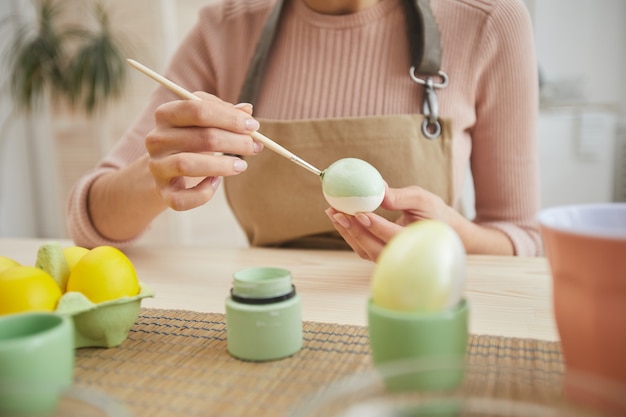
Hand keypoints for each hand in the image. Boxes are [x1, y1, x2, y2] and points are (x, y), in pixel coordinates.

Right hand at [145, 93, 262, 210]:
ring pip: (187, 165)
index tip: (253, 126)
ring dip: (222, 166)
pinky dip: (203, 193)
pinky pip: (182, 198)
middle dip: (234, 142)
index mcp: (166, 114)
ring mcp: (157, 166)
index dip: (229, 117)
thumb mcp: (206, 123)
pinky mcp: (163, 192)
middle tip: (254, 147)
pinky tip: (216, 182)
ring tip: (241, 165)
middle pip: (201, 137)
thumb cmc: (193, 141)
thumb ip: (225, 112)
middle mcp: (156, 139)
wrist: (167, 170)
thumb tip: (247, 109)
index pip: (197, 109)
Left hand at [326, 185, 456, 260]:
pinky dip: (349, 234)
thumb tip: (379, 190)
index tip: (360, 213)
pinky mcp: (380, 255)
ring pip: (364, 250)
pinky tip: (339, 218)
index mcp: (417, 242)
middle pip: (373, 248)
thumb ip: (402, 197)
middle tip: (337, 212)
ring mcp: (389, 258)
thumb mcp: (423, 200)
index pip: (392, 236)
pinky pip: (361, 248)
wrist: (443, 232)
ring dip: (347, 232)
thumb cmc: (435, 214)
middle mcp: (402, 255)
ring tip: (332, 212)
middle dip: (353, 230)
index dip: (375, 226)